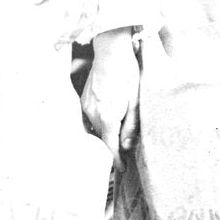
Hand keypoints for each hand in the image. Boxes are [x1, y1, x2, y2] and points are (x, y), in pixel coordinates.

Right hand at [82, 28, 139, 152]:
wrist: (111, 50)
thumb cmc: (128, 73)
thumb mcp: (136, 101)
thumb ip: (131, 125)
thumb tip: (126, 146)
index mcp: (107, 118)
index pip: (110, 148)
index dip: (116, 161)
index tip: (122, 168)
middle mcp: (92, 115)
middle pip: (101, 140)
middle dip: (112, 148)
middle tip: (124, 154)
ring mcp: (85, 106)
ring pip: (94, 130)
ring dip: (104, 135)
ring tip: (117, 135)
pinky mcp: (83, 99)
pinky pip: (88, 119)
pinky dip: (97, 124)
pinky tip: (106, 121)